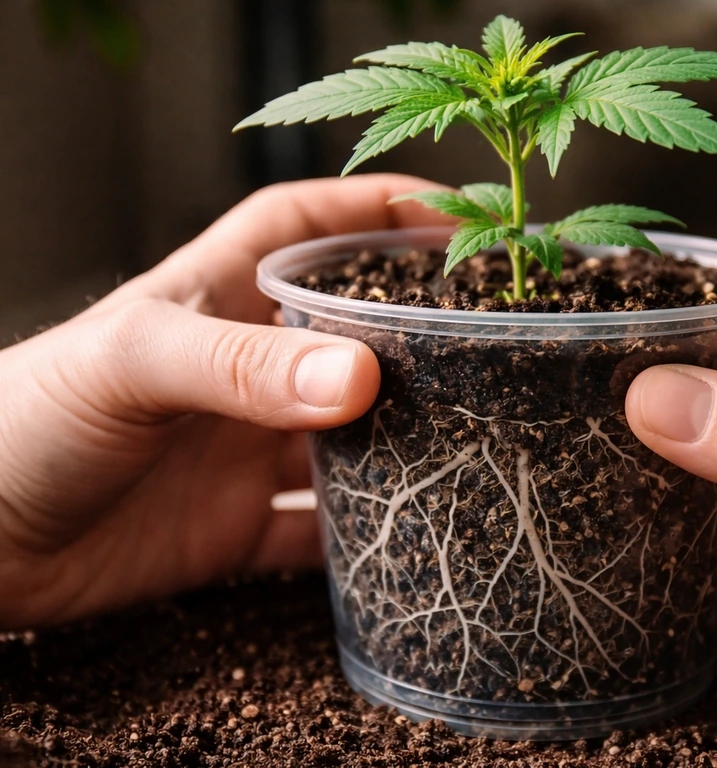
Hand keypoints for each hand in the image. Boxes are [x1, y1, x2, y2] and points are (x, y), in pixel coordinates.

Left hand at [0, 174, 446, 627]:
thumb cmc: (25, 418)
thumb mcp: (131, 367)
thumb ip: (240, 368)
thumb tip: (360, 378)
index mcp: (214, 300)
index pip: (304, 225)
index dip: (377, 208)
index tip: (456, 214)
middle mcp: (242, 370)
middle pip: (350, 334)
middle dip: (418, 329)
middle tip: (492, 335)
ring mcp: (244, 448)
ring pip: (351, 436)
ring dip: (407, 439)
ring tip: (480, 437)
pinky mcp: (237, 526)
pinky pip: (322, 529)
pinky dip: (368, 538)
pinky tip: (416, 540)